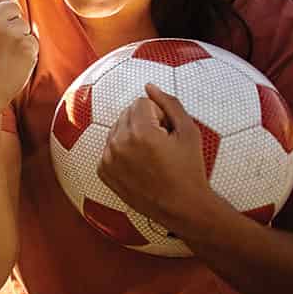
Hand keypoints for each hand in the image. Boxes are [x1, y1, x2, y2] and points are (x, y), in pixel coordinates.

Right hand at [0, 0, 37, 120]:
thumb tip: (4, 7)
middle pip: (12, 8)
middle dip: (10, 23)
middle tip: (0, 44)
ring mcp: (10, 32)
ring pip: (24, 25)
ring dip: (19, 39)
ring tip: (4, 57)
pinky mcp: (27, 46)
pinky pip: (33, 42)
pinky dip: (27, 54)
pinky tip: (12, 65)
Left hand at [98, 84, 220, 231]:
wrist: (182, 207)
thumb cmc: (189, 169)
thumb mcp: (189, 132)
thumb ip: (169, 103)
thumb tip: (149, 86)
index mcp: (139, 132)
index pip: (141, 102)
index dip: (159, 114)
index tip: (168, 132)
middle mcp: (118, 143)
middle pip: (127, 113)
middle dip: (144, 122)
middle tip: (161, 144)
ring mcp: (108, 158)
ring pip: (117, 129)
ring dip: (131, 135)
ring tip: (151, 155)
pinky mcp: (103, 170)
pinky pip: (110, 147)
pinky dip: (122, 151)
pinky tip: (139, 165)